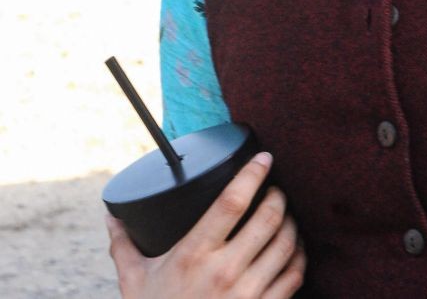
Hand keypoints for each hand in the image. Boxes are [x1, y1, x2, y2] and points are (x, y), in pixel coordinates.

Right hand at [107, 152, 305, 298]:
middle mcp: (223, 272)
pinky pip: (294, 275)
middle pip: (268, 218)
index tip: (264, 158)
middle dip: (278, 196)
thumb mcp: (135, 281)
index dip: (252, 174)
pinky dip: (299, 255)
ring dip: (292, 222)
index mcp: (193, 255)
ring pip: (286, 244)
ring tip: (286, 214)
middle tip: (275, 189)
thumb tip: (111, 215)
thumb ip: (125, 246)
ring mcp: (247, 295)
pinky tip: (294, 246)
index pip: (231, 202)